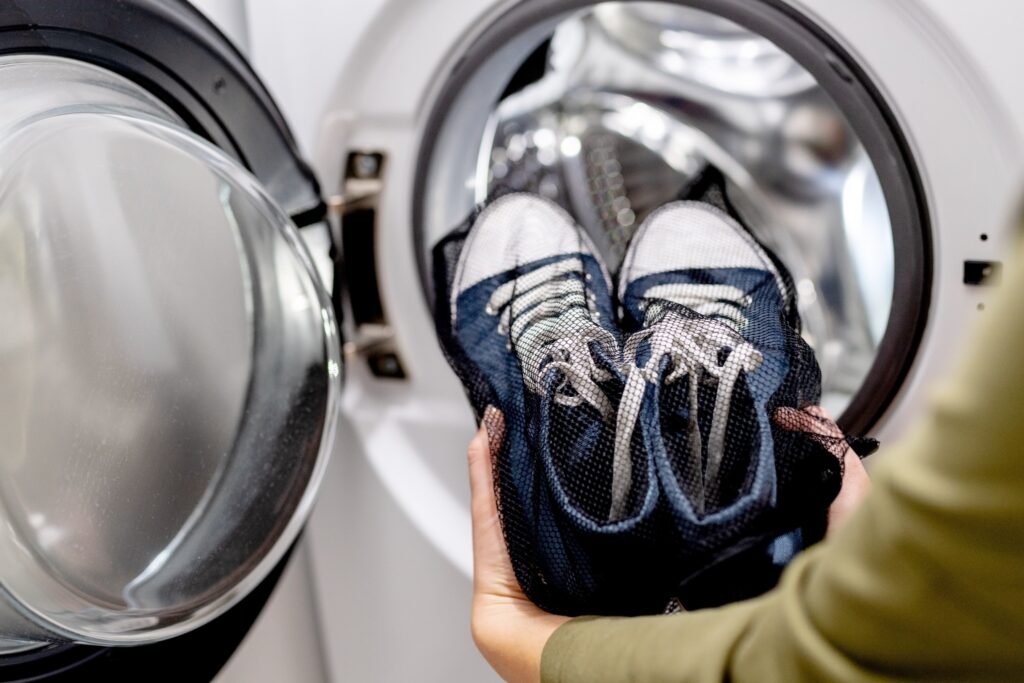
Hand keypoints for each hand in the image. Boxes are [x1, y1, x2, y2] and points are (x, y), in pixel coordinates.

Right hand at [468, 405, 870, 680]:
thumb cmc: (719, 644)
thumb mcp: (795, 554)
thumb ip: (829, 503)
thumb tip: (827, 436)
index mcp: (642, 577)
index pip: (611, 513)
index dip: (599, 466)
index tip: (599, 418)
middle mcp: (586, 587)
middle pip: (553, 514)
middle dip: (544, 462)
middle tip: (541, 410)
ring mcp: (540, 598)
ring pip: (513, 518)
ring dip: (503, 466)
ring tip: (506, 420)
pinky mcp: (501, 607)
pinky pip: (487, 533)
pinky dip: (481, 483)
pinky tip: (486, 441)